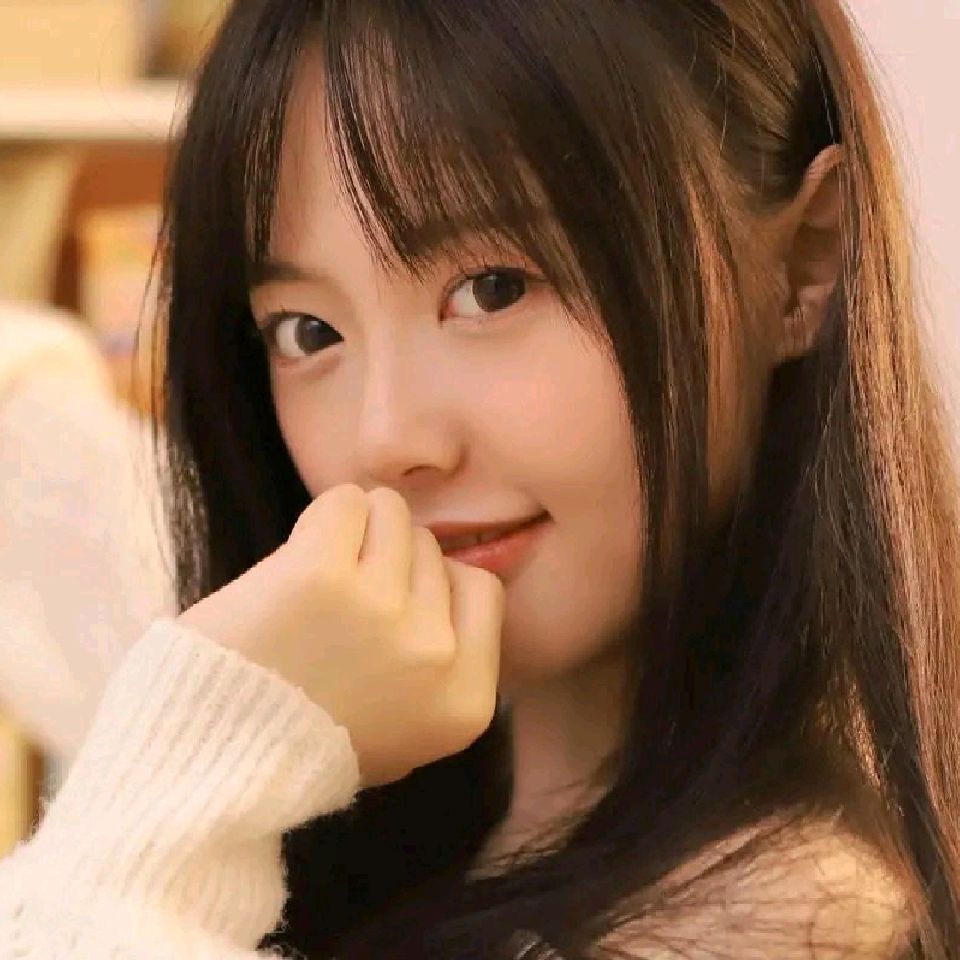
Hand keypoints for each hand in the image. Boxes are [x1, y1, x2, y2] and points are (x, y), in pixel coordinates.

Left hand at [176, 484, 504, 786]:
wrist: (212, 765)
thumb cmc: (304, 741)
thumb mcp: (408, 730)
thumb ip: (444, 665)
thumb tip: (455, 571)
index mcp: (464, 700)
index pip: (482, 587)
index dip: (436, 583)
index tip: (396, 599)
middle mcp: (434, 655)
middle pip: (433, 548)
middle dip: (391, 561)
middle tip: (341, 603)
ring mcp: (382, 611)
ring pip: (392, 512)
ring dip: (357, 531)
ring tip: (320, 577)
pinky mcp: (322, 575)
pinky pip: (345, 501)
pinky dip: (324, 517)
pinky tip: (300, 555)